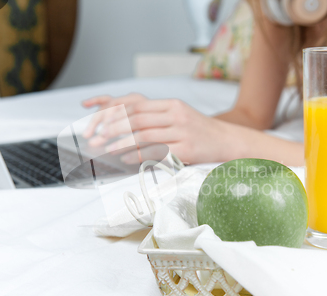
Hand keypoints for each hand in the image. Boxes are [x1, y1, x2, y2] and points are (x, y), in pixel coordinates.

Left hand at [83, 95, 228, 163]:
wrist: (227, 141)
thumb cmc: (198, 130)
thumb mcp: (179, 115)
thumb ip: (155, 116)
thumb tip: (125, 123)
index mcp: (172, 104)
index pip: (137, 106)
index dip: (116, 114)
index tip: (100, 123)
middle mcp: (177, 116)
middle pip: (138, 119)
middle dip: (114, 129)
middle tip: (99, 137)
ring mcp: (183, 133)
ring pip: (145, 136)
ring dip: (123, 143)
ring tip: (108, 149)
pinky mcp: (187, 150)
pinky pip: (158, 153)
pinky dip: (139, 156)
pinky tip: (127, 159)